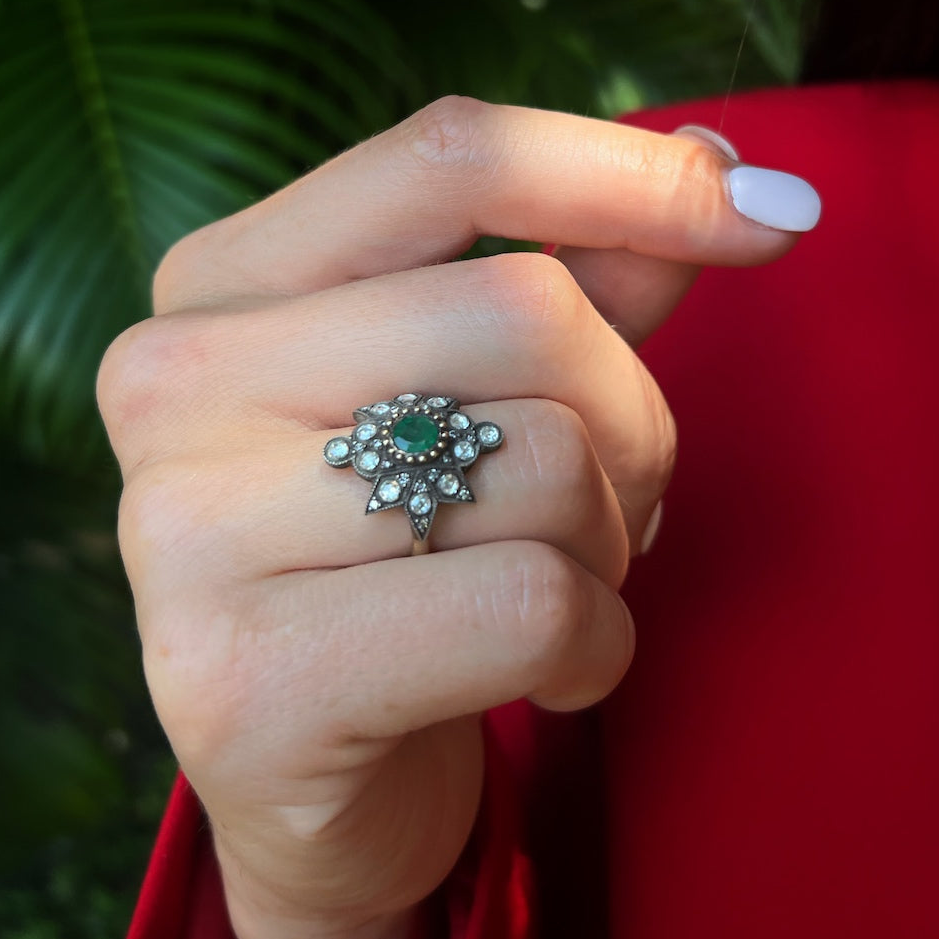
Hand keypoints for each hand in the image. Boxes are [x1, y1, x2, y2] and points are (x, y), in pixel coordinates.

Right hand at [98, 98, 813, 938]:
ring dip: (610, 543)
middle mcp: (173, 385)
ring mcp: (187, 535)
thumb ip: (584, 280)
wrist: (321, 781)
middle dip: (633, 422)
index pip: (449, 158)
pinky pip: (534, 609)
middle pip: (528, 314)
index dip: (628, 172)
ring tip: (551, 588)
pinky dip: (596, 646)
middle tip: (612, 502)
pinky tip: (544, 674)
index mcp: (220, 288)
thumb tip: (723, 167)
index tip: (766, 215)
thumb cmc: (411, 565)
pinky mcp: (249, 684)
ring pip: (546, 465)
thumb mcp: (484, 401)